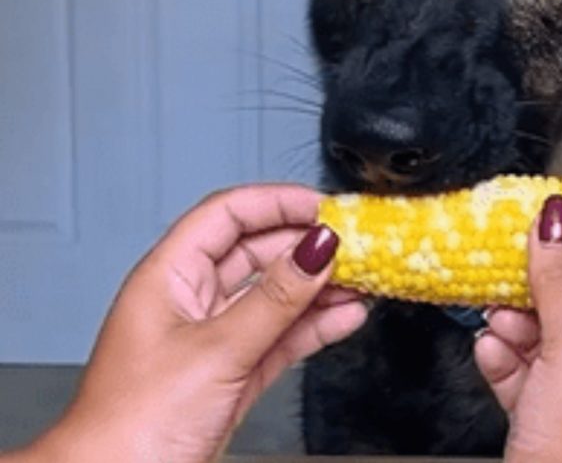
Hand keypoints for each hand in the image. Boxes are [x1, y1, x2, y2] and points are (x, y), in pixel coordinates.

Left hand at [21, 184, 365, 462]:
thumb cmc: (132, 425)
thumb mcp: (217, 350)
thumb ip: (274, 298)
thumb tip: (317, 248)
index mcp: (168, 278)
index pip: (227, 216)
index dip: (276, 203)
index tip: (324, 206)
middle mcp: (189, 301)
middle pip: (256, 253)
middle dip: (306, 246)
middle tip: (354, 243)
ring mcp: (212, 339)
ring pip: (274, 297)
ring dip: (319, 288)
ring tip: (362, 279)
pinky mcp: (231, 375)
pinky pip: (281, 337)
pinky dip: (315, 326)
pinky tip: (345, 317)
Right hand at [474, 197, 561, 462]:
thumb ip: (560, 283)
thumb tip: (556, 216)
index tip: (557, 212)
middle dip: (542, 284)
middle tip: (506, 255)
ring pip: (547, 340)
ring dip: (517, 322)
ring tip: (493, 312)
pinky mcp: (545, 422)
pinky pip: (524, 376)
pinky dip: (505, 361)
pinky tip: (488, 351)